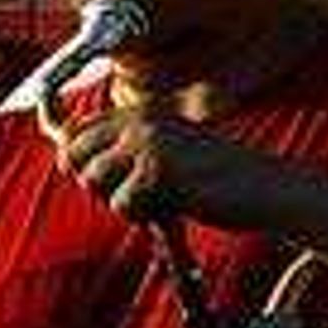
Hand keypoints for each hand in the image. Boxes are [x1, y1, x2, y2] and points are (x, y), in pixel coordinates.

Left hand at [54, 104, 264, 226]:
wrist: (266, 188)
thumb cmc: (216, 178)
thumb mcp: (166, 153)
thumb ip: (122, 150)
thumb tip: (61, 150)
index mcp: (143, 112)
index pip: (76, 130)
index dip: (74, 156)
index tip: (79, 172)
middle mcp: (142, 121)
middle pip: (73, 155)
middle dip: (94, 182)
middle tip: (133, 192)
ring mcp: (149, 143)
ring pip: (94, 181)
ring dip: (122, 199)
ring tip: (161, 198)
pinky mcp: (159, 169)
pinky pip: (122, 204)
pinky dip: (144, 214)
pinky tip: (175, 205)